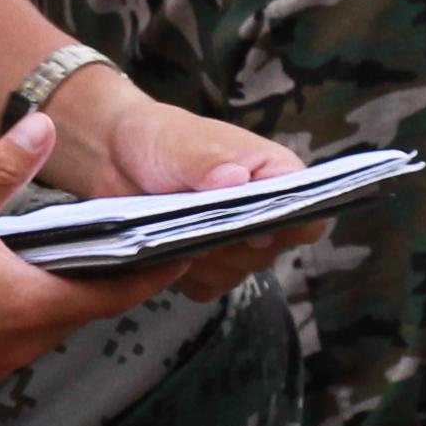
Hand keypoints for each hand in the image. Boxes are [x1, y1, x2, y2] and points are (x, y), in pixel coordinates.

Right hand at [0, 115, 187, 385]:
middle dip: (112, 279)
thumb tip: (41, 124)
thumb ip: (3, 168)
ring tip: (74, 257)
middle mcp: (27, 341)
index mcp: (34, 304)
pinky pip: (20, 337)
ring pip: (53, 324)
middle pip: (89, 309)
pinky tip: (11, 283)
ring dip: (66, 295)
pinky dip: (30, 311)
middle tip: (135, 245)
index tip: (184, 252)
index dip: (153, 272)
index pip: (118, 292)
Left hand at [43, 67, 307, 292]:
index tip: (250, 223)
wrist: (115, 157)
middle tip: (193, 217)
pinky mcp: (208, 266)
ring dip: (204, 257)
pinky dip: (185, 273)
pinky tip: (165, 247)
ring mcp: (237, 244)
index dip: (287, 226)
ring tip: (173, 224)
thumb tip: (234, 180)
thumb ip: (208, 161)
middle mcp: (264, 213)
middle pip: (272, 252)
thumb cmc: (159, 138)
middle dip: (231, 241)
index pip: (309, 215)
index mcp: (275, 176)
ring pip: (238, 272)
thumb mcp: (180, 143)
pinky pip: (208, 287)